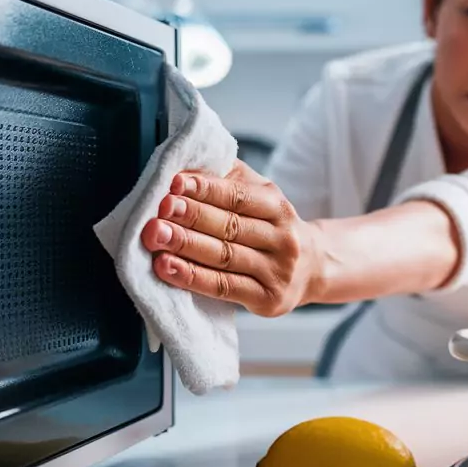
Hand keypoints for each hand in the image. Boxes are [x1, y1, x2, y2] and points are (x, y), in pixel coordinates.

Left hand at [141, 160, 321, 316]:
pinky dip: (192, 277)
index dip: (206, 189)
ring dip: (185, 246)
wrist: (312, 268)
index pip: (239, 196)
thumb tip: (184, 168)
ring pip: (224, 256)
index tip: (175, 183)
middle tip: (159, 209)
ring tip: (155, 236)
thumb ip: (229, 179)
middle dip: (191, 216)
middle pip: (230, 226)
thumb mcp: (261, 196)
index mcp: (278, 207)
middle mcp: (282, 239)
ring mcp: (276, 271)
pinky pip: (223, 287)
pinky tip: (167, 267)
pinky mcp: (266, 299)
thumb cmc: (272, 228)